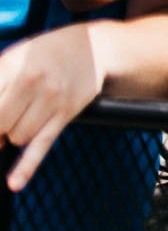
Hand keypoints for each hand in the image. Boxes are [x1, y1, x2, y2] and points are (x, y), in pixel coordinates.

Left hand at [0, 25, 104, 191]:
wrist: (96, 47)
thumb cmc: (47, 52)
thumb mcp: (15, 55)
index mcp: (12, 64)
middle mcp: (31, 81)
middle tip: (5, 122)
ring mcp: (51, 98)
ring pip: (17, 136)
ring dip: (14, 134)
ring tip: (25, 117)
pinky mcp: (65, 113)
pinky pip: (42, 145)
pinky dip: (26, 167)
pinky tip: (15, 183)